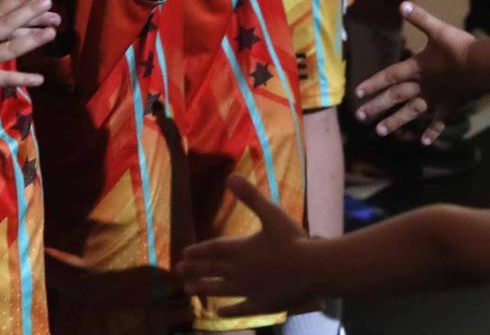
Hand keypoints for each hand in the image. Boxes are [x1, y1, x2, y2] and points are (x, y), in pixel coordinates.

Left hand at [179, 175, 320, 313]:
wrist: (312, 269)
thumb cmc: (293, 240)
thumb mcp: (272, 213)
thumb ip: (250, 197)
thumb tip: (231, 176)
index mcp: (241, 249)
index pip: (214, 250)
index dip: (199, 251)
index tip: (184, 254)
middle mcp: (240, 271)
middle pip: (212, 270)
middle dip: (195, 269)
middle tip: (178, 270)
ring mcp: (249, 290)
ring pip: (220, 290)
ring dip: (204, 288)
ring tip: (188, 290)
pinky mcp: (261, 304)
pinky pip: (239, 309)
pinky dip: (227, 312)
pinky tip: (218, 314)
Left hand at [352, 0, 478, 141]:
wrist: (483, 67)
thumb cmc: (460, 47)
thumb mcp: (438, 30)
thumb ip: (420, 19)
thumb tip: (402, 4)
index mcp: (417, 68)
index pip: (389, 76)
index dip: (373, 83)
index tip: (357, 94)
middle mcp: (422, 86)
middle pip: (395, 97)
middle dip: (377, 106)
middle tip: (360, 118)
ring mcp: (436, 99)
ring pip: (411, 112)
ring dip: (395, 121)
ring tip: (380, 132)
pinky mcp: (450, 106)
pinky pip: (439, 122)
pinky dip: (431, 132)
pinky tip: (423, 142)